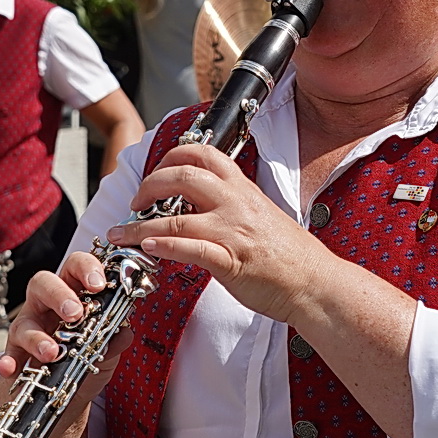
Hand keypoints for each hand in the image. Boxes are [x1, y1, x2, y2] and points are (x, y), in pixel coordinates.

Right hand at [0, 251, 133, 399]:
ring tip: (51, 353)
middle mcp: (47, 303)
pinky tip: (10, 369)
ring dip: (36, 337)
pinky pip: (9, 353)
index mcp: (73, 291)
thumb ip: (115, 339)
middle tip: (75, 313)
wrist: (68, 389)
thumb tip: (123, 332)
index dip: (86, 268)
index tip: (99, 284)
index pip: (75, 266)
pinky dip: (9, 361)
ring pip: (24, 321)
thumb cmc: (88, 356)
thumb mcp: (107, 348)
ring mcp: (29, 325)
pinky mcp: (17, 352)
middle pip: (43, 283)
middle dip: (59, 295)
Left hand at [103, 143, 328, 325]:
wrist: (315, 283)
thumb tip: (199, 208)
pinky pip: (190, 250)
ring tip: (121, 234)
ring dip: (140, 226)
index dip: (172, 156)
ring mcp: (232, 232)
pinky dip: (163, 248)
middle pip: (183, 176)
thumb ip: (230, 207)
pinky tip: (147, 248)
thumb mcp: (260, 216)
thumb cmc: (290, 256)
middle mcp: (235, 204)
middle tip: (136, 202)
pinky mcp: (230, 262)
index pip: (203, 154)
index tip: (156, 172)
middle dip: (149, 186)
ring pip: (176, 219)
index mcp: (242, 190)